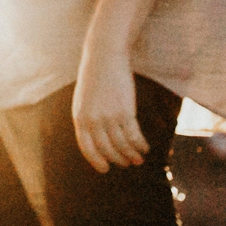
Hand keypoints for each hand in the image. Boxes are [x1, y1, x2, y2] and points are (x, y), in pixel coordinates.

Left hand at [71, 43, 148, 172]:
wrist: (104, 56)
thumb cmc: (95, 77)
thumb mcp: (84, 99)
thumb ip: (87, 118)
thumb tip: (97, 139)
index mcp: (79, 117)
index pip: (86, 147)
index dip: (96, 161)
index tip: (105, 169)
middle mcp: (92, 120)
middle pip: (107, 149)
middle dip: (118, 159)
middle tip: (128, 163)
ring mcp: (109, 117)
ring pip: (122, 146)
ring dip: (132, 155)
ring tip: (138, 158)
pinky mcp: (125, 112)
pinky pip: (134, 136)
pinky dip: (140, 145)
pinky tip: (145, 147)